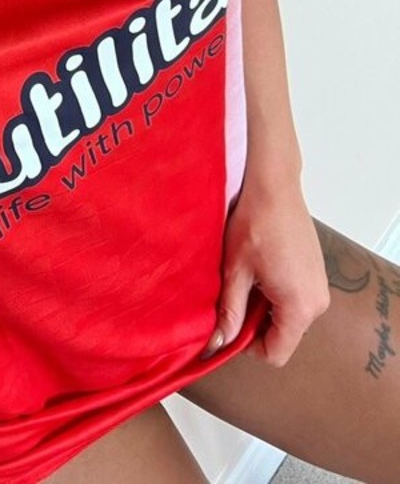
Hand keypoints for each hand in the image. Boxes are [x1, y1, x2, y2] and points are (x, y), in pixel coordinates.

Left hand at [203, 176, 329, 366]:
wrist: (274, 186)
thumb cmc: (254, 223)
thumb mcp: (236, 271)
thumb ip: (230, 311)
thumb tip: (219, 342)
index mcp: (299, 306)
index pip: (276, 353)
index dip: (248, 347)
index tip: (228, 327)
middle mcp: (317, 302)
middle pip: (284, 336)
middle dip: (256, 325)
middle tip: (232, 297)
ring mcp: (320, 286)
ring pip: (289, 317)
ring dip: (265, 307)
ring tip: (245, 279)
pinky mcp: (317, 273)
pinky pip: (296, 298)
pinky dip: (276, 293)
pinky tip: (259, 269)